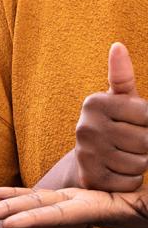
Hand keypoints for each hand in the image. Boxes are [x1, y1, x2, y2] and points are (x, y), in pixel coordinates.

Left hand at [0, 183, 147, 227]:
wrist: (147, 212)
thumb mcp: (146, 208)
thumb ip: (144, 208)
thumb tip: (144, 208)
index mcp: (93, 209)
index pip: (58, 216)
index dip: (34, 218)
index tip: (10, 224)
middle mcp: (77, 207)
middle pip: (35, 211)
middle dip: (5, 214)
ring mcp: (72, 201)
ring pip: (32, 203)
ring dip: (3, 206)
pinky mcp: (71, 194)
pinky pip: (39, 195)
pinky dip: (16, 194)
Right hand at [73, 42, 147, 191]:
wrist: (86, 162)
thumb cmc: (112, 125)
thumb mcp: (118, 100)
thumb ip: (122, 76)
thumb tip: (117, 45)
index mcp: (94, 103)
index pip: (147, 114)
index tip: (135, 124)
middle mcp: (85, 126)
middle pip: (145, 141)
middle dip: (146, 146)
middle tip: (130, 144)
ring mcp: (86, 154)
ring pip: (140, 163)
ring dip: (140, 164)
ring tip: (124, 157)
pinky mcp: (90, 179)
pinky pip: (130, 182)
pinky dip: (131, 181)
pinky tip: (118, 172)